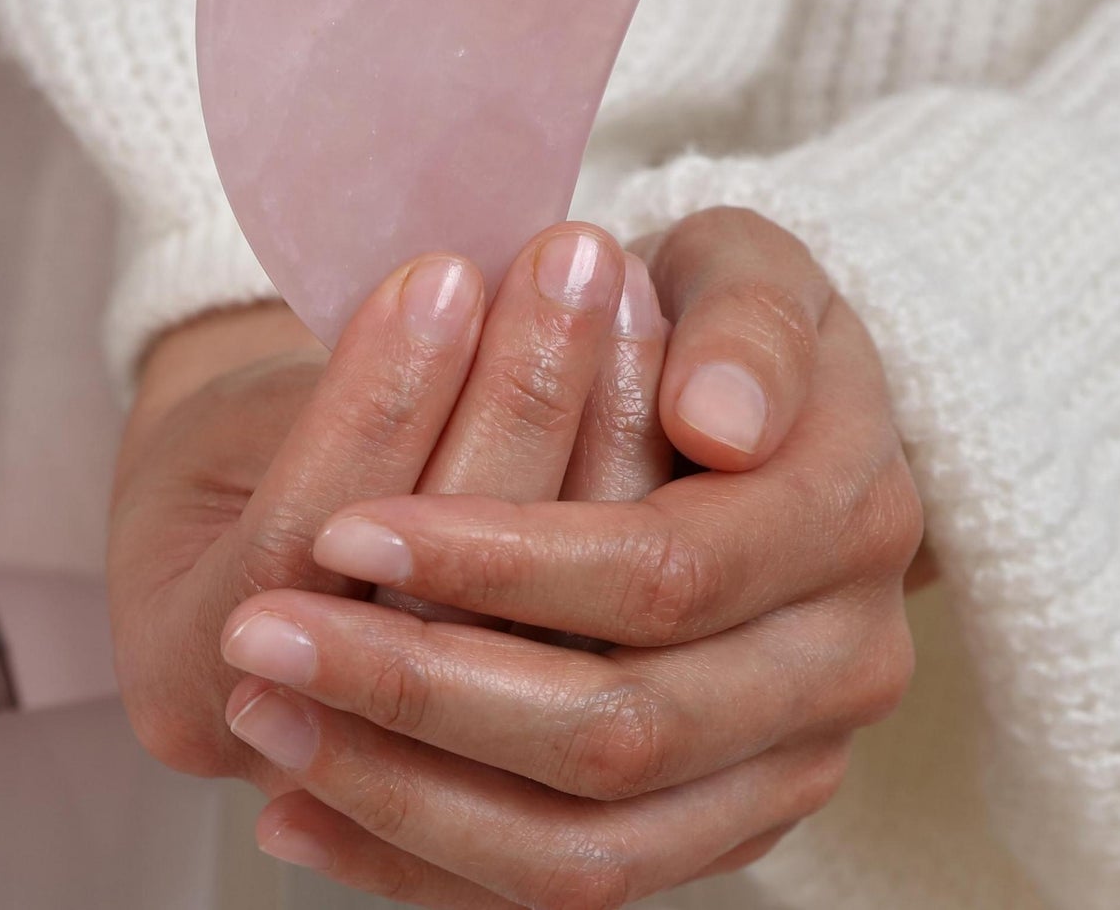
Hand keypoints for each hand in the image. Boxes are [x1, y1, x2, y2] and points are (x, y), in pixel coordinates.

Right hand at [109, 222, 659, 789]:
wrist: (275, 536)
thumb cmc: (244, 455)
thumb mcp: (235, 419)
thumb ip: (332, 399)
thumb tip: (452, 299)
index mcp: (189, 675)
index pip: (301, 542)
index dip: (378, 405)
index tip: (444, 273)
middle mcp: (321, 743)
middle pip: (447, 587)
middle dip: (518, 403)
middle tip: (573, 261)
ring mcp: (440, 753)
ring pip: (556, 614)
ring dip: (601, 429)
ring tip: (625, 290)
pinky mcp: (545, 716)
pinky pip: (613, 611)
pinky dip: (639, 477)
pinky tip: (661, 364)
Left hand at [219, 208, 927, 907]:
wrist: (756, 412)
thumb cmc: (721, 326)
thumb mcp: (745, 270)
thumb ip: (748, 327)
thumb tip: (720, 424)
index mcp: (854, 517)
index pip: (664, 569)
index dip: (501, 560)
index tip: (344, 528)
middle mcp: (850, 658)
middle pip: (627, 728)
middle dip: (427, 689)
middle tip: (265, 641)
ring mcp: (796, 757)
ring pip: (595, 845)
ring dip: (410, 794)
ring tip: (271, 720)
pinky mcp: (731, 818)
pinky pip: (581, 884)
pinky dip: (436, 859)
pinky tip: (312, 807)